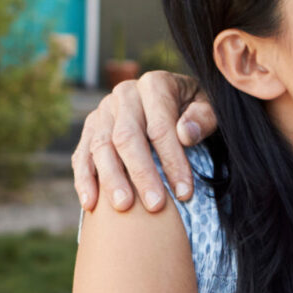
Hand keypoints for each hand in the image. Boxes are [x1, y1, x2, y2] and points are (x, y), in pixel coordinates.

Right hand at [70, 69, 215, 212]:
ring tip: (124, 207)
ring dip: (111, 179)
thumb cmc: (195, 110)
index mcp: (154, 85)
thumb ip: (203, 119)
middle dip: (141, 173)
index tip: (185, 192)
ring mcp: (103, 111)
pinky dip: (84, 180)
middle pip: (126, 137)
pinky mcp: (90, 128)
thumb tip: (185, 134)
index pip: (161, 127)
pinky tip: (91, 204)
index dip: (173, 161)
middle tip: (155, 205)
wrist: (173, 100)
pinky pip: (82, 154)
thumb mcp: (211, 108)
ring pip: (101, 146)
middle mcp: (124, 94)